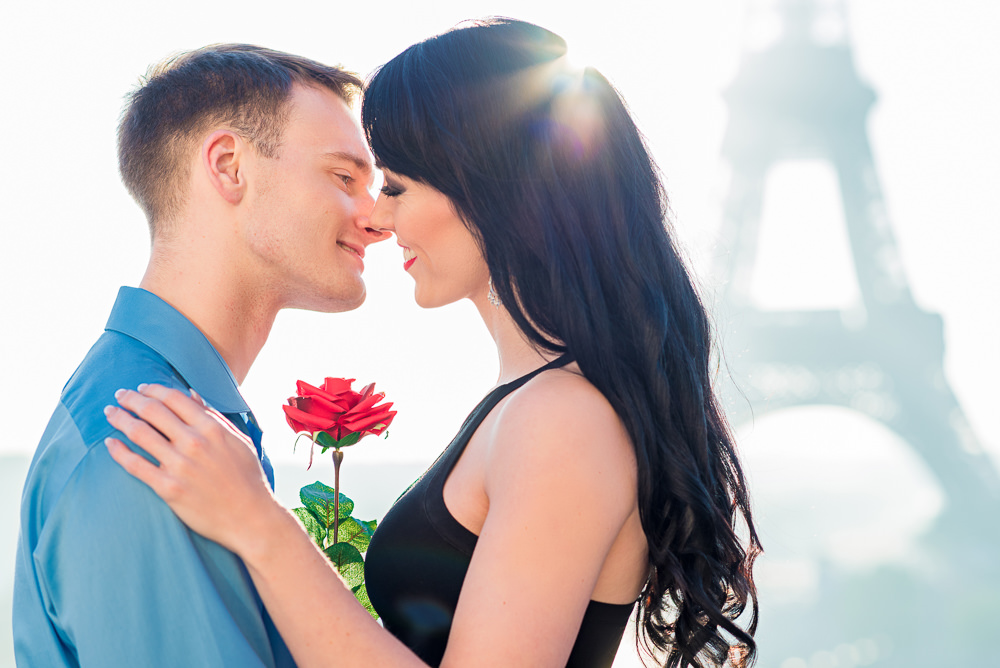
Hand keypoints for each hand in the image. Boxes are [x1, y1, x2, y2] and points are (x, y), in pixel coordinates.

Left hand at [104, 384, 281, 554]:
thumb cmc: (248, 477)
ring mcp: (179, 466)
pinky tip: (110, 443)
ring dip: (120, 419)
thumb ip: (214, 416)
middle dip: (131, 399)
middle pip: (153, 411)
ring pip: (140, 433)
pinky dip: (119, 452)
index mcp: (212, 428)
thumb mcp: (238, 440)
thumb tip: (192, 394)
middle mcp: (194, 442)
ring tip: (110, 413)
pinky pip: (135, 465)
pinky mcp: (168, 488)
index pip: (174, 398)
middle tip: (119, 395)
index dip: (154, 389)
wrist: (251, 517)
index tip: (141, 388)